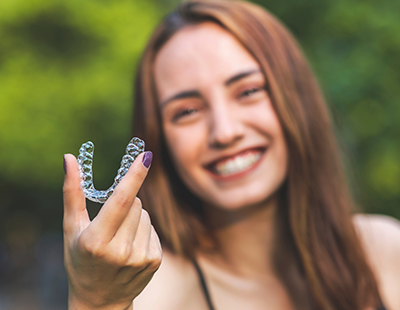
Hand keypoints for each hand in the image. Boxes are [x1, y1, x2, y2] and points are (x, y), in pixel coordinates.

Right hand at [63, 152, 161, 309]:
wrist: (100, 300)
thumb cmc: (80, 259)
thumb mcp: (71, 229)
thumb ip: (72, 192)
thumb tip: (69, 158)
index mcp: (96, 240)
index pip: (120, 200)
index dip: (134, 176)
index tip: (146, 155)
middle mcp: (121, 251)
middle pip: (135, 203)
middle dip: (125, 202)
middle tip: (111, 221)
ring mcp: (140, 257)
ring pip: (145, 214)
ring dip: (134, 218)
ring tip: (119, 238)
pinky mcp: (155, 261)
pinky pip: (153, 228)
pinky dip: (143, 231)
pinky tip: (131, 247)